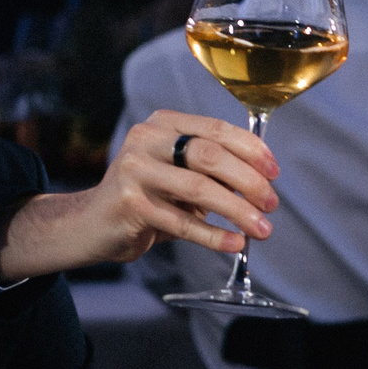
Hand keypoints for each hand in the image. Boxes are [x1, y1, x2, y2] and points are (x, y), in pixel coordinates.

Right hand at [0, 110, 278, 281]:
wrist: (93, 224)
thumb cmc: (149, 197)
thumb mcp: (180, 173)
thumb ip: (214, 169)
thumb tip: (264, 180)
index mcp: (164, 124)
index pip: (216, 129)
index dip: (251, 150)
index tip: (274, 172)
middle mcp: (146, 139)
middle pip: (210, 155)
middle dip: (249, 181)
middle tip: (271, 204)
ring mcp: (134, 170)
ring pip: (198, 189)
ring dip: (237, 211)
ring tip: (262, 229)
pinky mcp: (128, 204)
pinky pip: (181, 222)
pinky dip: (213, 235)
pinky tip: (235, 244)